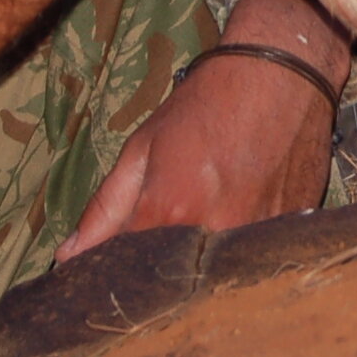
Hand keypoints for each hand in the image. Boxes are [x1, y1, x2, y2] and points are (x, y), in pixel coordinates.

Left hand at [59, 0, 352, 259]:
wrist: (280, 74)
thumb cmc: (205, 105)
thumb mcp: (143, 148)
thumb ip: (105, 209)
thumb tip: (67, 257)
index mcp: (170, 212)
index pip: (129, 273)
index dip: (118, 274)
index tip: (116, 268)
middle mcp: (216, 234)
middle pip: (177, 282)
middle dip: (162, 279)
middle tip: (162, 253)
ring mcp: (258, 238)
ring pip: (217, 279)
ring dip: (203, 272)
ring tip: (203, 240)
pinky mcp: (289, 235)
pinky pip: (253, 265)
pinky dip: (240, 261)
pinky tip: (239, 232)